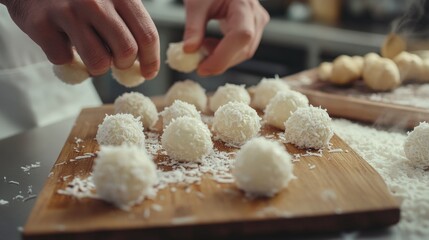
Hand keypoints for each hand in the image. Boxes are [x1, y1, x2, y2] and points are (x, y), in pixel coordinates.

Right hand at [1, 0, 159, 78]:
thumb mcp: (110, 0)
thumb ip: (129, 26)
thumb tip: (145, 65)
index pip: (147, 34)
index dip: (151, 60)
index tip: (148, 73)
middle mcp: (95, 0)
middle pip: (126, 51)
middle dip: (124, 64)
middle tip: (116, 62)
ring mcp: (67, 11)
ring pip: (98, 62)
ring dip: (96, 68)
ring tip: (90, 55)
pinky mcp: (41, 24)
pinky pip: (65, 61)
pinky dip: (66, 61)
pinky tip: (62, 44)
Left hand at [183, 0, 268, 75]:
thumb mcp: (196, 3)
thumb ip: (193, 27)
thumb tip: (189, 51)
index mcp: (244, 4)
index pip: (241, 36)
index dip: (223, 56)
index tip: (202, 68)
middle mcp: (256, 15)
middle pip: (244, 49)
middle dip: (219, 61)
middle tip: (196, 63)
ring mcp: (257, 23)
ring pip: (244, 52)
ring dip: (221, 58)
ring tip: (201, 48)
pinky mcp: (253, 29)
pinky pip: (242, 49)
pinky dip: (224, 53)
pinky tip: (209, 45)